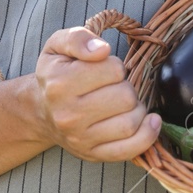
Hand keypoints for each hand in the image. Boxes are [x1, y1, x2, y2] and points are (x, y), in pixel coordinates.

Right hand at [33, 26, 161, 161]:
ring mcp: (80, 138)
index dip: (115, 66)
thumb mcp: (57, 45)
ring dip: (137, 109)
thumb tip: (102, 50)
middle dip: (127, 87)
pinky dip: (148, 135)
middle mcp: (67, 115)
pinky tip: (150, 121)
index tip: (105, 70)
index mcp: (59, 84)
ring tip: (125, 103)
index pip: (113, 70)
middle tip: (115, 87)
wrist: (42, 111)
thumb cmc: (56, 74)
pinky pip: (129, 149)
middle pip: (125, 97)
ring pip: (130, 122)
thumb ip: (78, 38)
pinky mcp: (92, 154)